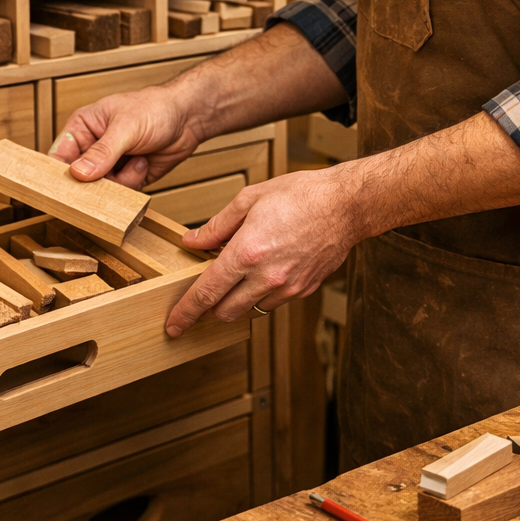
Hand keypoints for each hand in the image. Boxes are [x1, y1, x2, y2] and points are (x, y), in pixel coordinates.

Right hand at [49, 86, 200, 188]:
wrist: (188, 119)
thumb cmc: (155, 108)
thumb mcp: (126, 127)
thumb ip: (102, 151)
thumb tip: (78, 172)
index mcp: (82, 126)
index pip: (59, 154)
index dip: (59, 172)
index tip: (64, 188)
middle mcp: (92, 147)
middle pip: (77, 178)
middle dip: (94, 182)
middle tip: (108, 179)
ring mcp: (108, 165)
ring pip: (99, 189)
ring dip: (119, 181)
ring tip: (136, 160)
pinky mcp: (125, 178)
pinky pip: (119, 194)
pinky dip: (132, 183)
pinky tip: (142, 164)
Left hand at [165, 168, 361, 337]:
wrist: (346, 205)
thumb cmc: (300, 195)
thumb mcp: (248, 200)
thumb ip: (216, 226)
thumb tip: (192, 241)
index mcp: (246, 253)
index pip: (206, 294)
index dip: (185, 313)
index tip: (173, 325)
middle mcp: (266, 277)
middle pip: (225, 312)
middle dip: (210, 308)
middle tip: (204, 294)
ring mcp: (287, 287)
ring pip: (250, 310)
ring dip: (238, 299)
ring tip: (241, 273)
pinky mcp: (304, 290)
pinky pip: (274, 302)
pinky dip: (262, 293)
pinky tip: (265, 270)